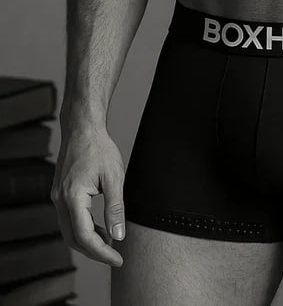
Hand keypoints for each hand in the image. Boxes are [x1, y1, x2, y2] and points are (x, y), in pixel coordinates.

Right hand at [51, 124, 125, 266]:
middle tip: (115, 257)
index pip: (85, 236)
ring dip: (89, 241)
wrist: (83, 129)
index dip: (102, 252)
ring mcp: (58, 197)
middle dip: (94, 252)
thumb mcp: (114, 178)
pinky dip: (85, 228)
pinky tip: (102, 228)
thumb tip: (118, 234)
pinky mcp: (61, 193)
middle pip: (73, 239)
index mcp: (72, 198)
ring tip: (112, 244)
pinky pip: (70, 219)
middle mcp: (60, 200)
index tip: (118, 259)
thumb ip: (116, 208)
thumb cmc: (100, 150)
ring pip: (69, 231)